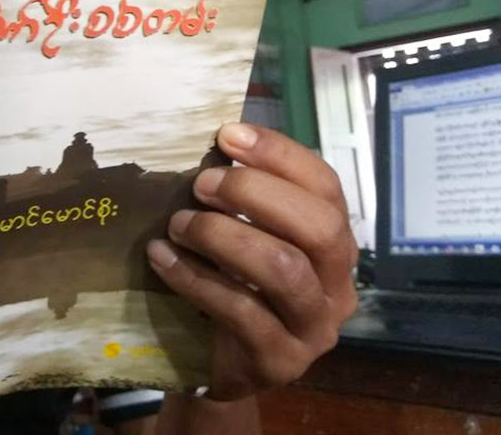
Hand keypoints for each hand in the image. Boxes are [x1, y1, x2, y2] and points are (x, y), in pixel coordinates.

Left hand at [147, 123, 357, 400]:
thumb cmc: (235, 286)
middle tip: (201, 184)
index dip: (280, 154)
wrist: (222, 366)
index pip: (326, 186)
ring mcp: (314, 327)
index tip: (228, 135)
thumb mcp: (246, 237)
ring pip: (283, 268)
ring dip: (223, 236)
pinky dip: (195, 278)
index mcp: (335, 242)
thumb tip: (215, 142)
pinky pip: (241, 311)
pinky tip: (162, 257)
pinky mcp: (281, 359)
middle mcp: (337, 284)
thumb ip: (245, 200)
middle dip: (254, 194)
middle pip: (319, 226)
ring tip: (178, 223)